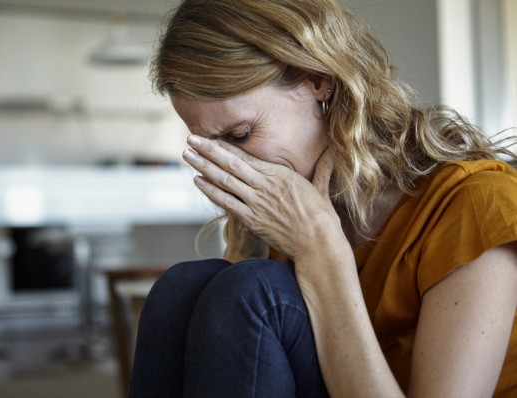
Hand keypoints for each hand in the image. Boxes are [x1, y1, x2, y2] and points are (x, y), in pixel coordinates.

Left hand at [182, 135, 342, 260]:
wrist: (318, 244)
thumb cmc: (322, 217)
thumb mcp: (322, 188)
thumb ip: (323, 168)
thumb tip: (334, 151)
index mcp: (280, 174)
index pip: (246, 156)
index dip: (226, 146)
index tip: (211, 137)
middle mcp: (265, 186)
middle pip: (231, 164)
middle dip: (208, 150)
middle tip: (190, 139)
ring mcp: (257, 203)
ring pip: (224, 181)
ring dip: (203, 167)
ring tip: (187, 156)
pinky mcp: (252, 220)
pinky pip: (227, 203)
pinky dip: (211, 191)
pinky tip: (197, 181)